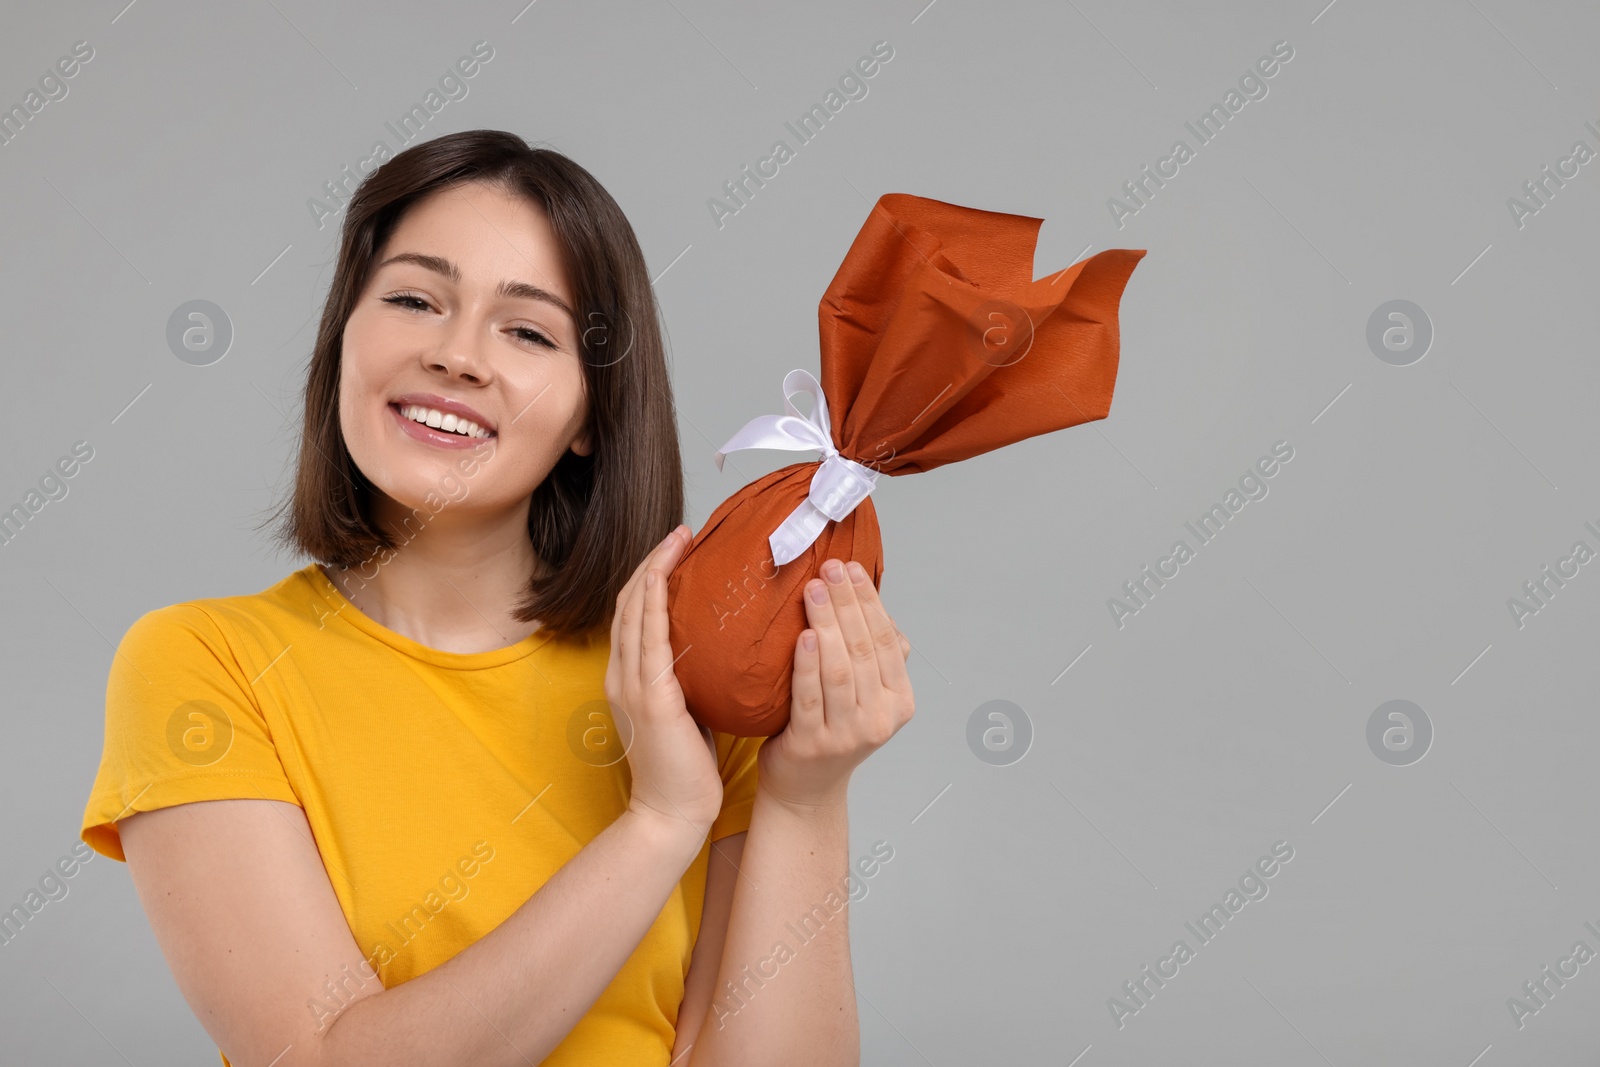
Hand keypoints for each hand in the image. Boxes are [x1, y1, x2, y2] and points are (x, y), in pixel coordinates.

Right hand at [605, 524, 723, 835]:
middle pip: (629, 602)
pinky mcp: (648, 694)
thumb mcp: (688, 713)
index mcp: (630, 679)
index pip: (634, 615)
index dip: (651, 577)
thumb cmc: (687, 769)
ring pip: (635, 609)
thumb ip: (693, 681)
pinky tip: (674, 576)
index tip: (679, 550)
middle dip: (652, 562)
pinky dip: (657, 598)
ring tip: (680, 540)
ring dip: (655, 568)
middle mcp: (622, 675)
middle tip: (681, 531)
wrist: (671, 813)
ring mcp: (631, 683)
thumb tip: (725, 651)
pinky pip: (649, 634)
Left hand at [758, 558, 914, 811]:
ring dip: (827, 624)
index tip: (851, 568)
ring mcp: (847, 734)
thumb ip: (875, 655)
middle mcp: (879, 719)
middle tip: (829, 568)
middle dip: (847, 604)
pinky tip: (803, 636)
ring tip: (813, 590)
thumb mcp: (866, 694)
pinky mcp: (813, 743)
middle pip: (864, 650)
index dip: (869, 601)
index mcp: (900, 701)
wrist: (806, 788)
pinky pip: (810, 696)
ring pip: (840, 670)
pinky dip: (807, 664)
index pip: (886, 641)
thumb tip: (878, 608)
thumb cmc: (833, 729)